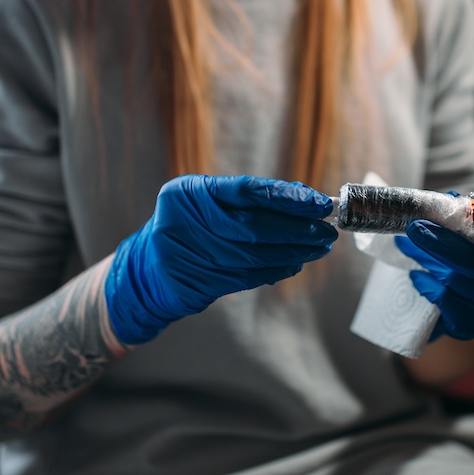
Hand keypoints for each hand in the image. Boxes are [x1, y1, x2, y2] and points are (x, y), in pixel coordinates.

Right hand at [105, 175, 337, 343]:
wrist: (147, 269)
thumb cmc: (187, 226)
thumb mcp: (205, 201)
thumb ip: (246, 199)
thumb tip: (302, 198)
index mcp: (189, 192)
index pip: (248, 191)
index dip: (288, 197)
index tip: (318, 203)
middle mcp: (187, 221)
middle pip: (255, 226)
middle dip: (297, 228)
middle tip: (326, 230)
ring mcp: (190, 254)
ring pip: (255, 255)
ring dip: (294, 252)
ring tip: (319, 247)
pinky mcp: (198, 283)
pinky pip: (248, 277)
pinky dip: (277, 270)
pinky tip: (296, 263)